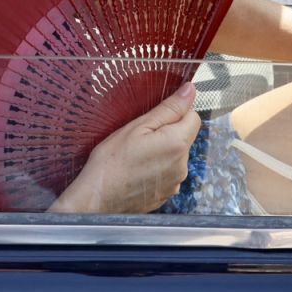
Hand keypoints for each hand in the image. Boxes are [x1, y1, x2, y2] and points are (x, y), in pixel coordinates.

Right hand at [50, 82, 199, 213]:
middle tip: (141, 135)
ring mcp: (175, 183)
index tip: (157, 115)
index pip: (194, 116)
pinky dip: (157, 168)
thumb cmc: (112, 162)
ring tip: (137, 154)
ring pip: (176, 155)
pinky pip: (168, 172)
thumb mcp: (138, 126)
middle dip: (168, 131)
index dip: (177, 111)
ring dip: (163, 150)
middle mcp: (182, 165)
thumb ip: (168, 108)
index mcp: (177, 144)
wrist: (97, 200)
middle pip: (185, 136)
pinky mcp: (166, 194)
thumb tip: (189, 91)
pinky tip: (137, 169)